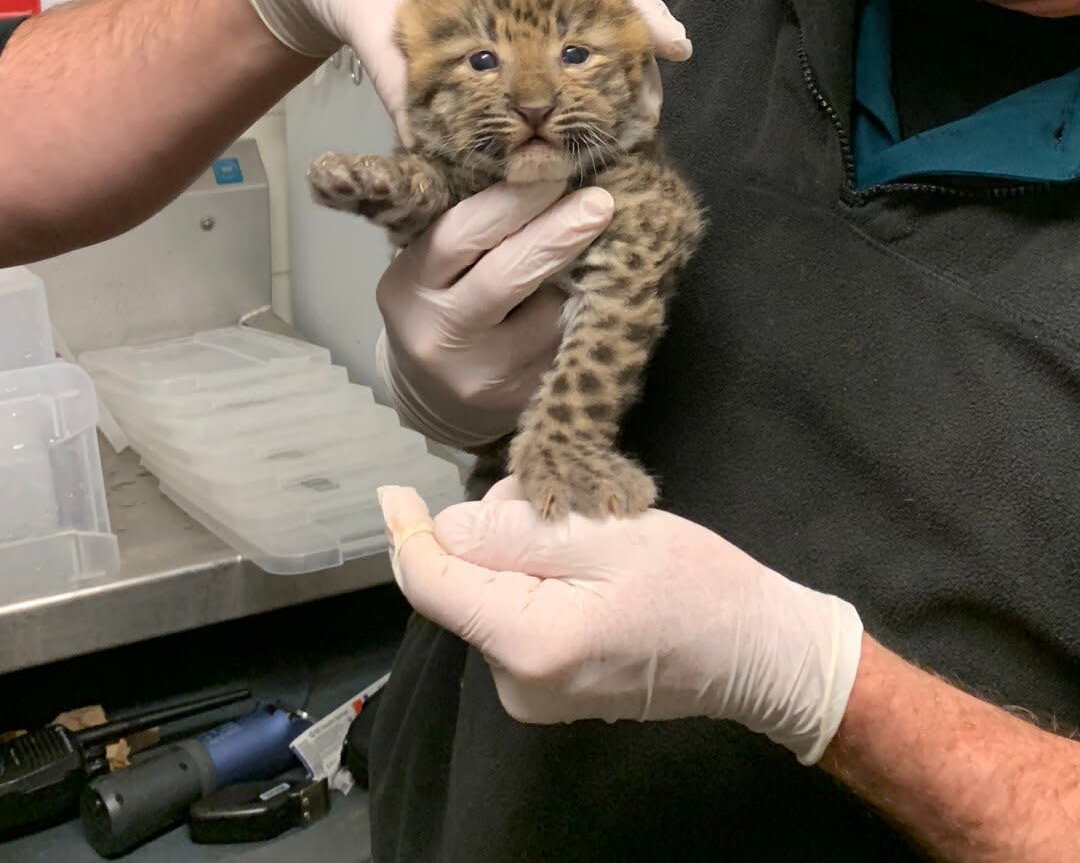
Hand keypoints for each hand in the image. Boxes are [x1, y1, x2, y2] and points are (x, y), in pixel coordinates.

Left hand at [236, 0, 691, 131]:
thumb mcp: (372, 12)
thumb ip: (397, 72)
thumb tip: (422, 141)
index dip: (637, 8)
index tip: (674, 44)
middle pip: (593, 12)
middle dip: (629, 57)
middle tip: (655, 107)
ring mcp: (504, 10)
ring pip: (569, 41)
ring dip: (600, 79)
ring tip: (632, 122)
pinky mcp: (485, 42)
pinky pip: (533, 64)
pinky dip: (557, 92)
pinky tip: (576, 125)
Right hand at [376, 182, 613, 447]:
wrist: (432, 393)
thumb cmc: (440, 302)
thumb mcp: (429, 261)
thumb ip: (464, 215)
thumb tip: (514, 152)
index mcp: (408, 285)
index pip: (458, 235)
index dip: (510, 202)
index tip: (553, 169)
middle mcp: (440, 333)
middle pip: (505, 278)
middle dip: (556, 235)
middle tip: (600, 203)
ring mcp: (482, 373)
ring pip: (548, 314)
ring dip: (582, 276)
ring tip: (605, 245)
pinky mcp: (522, 398)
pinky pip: (566, 344)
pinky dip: (588, 313)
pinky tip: (601, 292)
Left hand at [377, 478, 863, 765]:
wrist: (757, 650)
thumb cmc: (696, 585)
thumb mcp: (608, 535)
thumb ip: (515, 533)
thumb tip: (439, 527)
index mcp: (527, 642)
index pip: (433, 583)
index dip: (407, 533)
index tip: (393, 492)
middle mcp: (516, 680)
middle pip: (466, 578)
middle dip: (499, 528)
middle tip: (570, 505)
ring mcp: (532, 688)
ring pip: (492, 590)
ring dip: (524, 549)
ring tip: (593, 536)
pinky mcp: (549, 683)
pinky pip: (517, 611)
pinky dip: (539, 575)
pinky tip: (590, 564)